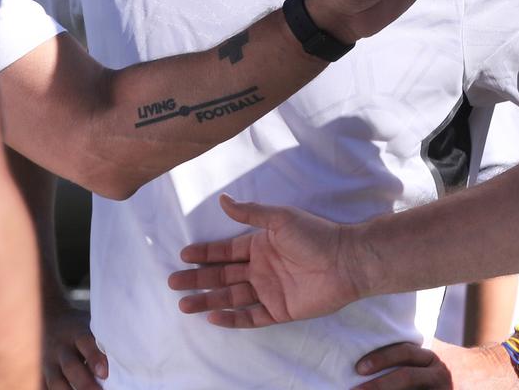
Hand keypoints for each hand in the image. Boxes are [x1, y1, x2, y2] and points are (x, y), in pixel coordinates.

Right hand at [42, 303, 107, 389]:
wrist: (48, 320)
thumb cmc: (78, 328)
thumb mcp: (89, 326)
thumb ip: (102, 341)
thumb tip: (128, 357)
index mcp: (76, 333)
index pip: (85, 343)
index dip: (94, 357)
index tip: (105, 373)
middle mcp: (60, 348)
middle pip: (71, 367)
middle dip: (84, 383)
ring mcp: (48, 363)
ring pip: (56, 382)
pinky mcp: (41, 374)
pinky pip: (43, 386)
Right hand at [169, 193, 360, 327]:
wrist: (346, 261)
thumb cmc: (315, 235)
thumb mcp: (280, 218)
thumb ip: (250, 212)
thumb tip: (223, 200)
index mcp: (260, 246)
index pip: (225, 251)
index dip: (204, 253)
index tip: (183, 255)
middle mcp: (261, 269)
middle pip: (222, 276)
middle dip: (197, 279)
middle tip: (173, 283)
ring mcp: (269, 291)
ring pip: (231, 297)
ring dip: (208, 300)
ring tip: (184, 304)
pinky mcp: (280, 310)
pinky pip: (251, 316)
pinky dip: (232, 318)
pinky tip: (213, 316)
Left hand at [351, 339, 518, 388]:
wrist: (497, 375)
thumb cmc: (458, 365)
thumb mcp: (439, 354)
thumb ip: (416, 356)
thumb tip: (376, 357)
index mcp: (433, 356)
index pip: (404, 353)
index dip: (380, 358)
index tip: (358, 368)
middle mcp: (440, 372)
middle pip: (405, 377)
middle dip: (377, 386)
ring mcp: (445, 389)